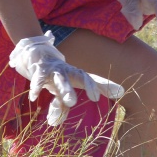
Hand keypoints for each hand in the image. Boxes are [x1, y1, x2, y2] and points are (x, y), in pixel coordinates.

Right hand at [9, 32, 124, 126]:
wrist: (38, 55)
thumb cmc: (62, 72)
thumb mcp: (77, 81)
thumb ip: (98, 87)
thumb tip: (121, 93)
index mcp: (77, 73)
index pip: (90, 78)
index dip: (97, 86)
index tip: (101, 98)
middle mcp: (68, 70)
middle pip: (78, 76)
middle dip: (89, 86)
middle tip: (92, 100)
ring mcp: (54, 69)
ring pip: (61, 78)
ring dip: (66, 88)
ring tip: (71, 102)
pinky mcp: (39, 70)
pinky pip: (39, 78)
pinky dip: (37, 86)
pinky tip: (34, 97)